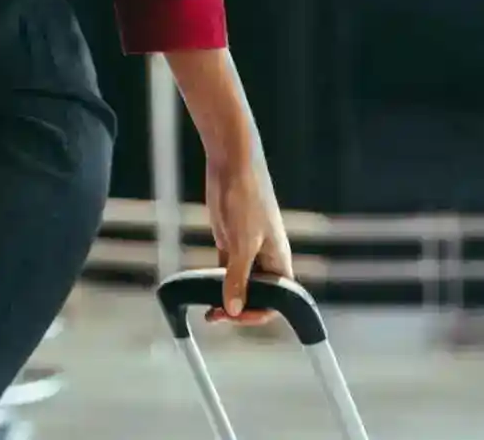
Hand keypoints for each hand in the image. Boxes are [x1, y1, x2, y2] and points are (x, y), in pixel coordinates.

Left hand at [204, 147, 294, 325]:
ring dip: (227, 298)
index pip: (276, 302)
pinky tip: (204, 291)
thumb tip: (232, 310)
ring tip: (209, 312)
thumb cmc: (247, 200)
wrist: (234, 165)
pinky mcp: (230, 240)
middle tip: (216, 317)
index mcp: (280, 262)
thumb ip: (237, 279)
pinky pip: (227, 269)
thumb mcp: (242, 244)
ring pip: (240, 283)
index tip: (233, 317)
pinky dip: (217, 282)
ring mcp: (247, 250)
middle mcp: (266, 259)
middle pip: (258, 296)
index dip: (256, 314)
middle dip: (239, 309)